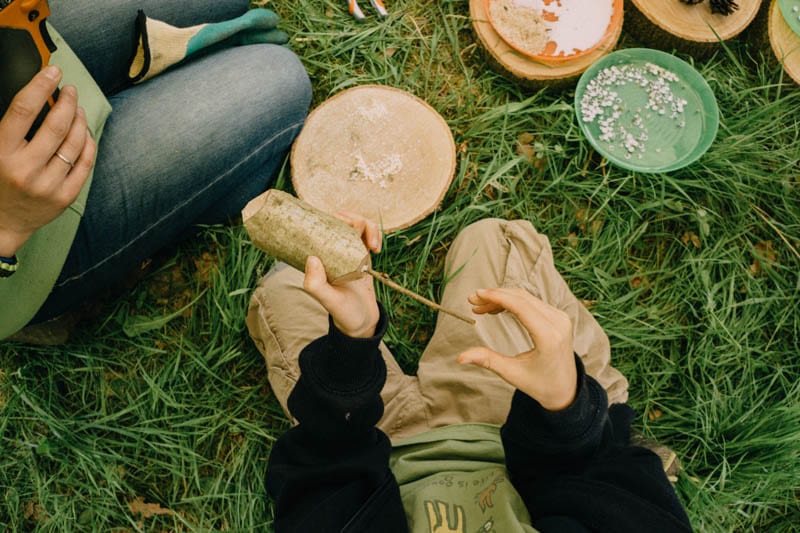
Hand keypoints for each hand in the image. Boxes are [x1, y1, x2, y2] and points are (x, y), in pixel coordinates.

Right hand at [0, 66, 96, 256]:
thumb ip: (9, 127)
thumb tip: (35, 95)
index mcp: (0, 152)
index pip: (22, 109)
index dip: (40, 85)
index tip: (53, 70)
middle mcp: (25, 169)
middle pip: (56, 125)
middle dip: (68, 101)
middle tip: (71, 90)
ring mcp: (48, 185)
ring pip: (75, 142)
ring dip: (80, 120)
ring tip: (78, 109)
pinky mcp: (65, 197)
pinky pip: (85, 163)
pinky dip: (88, 143)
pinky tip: (85, 133)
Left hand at [303, 212, 381, 337]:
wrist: (362, 322)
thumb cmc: (342, 312)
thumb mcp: (328, 301)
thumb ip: (316, 284)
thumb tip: (312, 257)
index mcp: (319, 257)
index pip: (320, 225)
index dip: (329, 217)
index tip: (342, 223)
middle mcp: (332, 250)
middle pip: (340, 219)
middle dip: (351, 219)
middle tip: (358, 232)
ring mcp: (348, 250)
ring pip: (357, 223)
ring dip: (368, 227)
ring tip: (374, 247)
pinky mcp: (362, 253)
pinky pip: (369, 234)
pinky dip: (375, 235)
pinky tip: (377, 250)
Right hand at [457, 288, 577, 410]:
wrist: (565, 389)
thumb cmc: (540, 384)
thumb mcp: (512, 373)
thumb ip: (487, 360)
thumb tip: (460, 358)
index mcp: (549, 337)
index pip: (521, 306)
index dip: (497, 297)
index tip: (476, 294)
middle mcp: (558, 323)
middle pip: (522, 298)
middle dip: (495, 296)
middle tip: (472, 301)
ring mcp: (560, 318)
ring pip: (526, 297)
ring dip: (502, 298)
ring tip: (480, 306)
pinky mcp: (558, 317)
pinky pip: (532, 302)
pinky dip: (512, 302)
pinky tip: (496, 308)